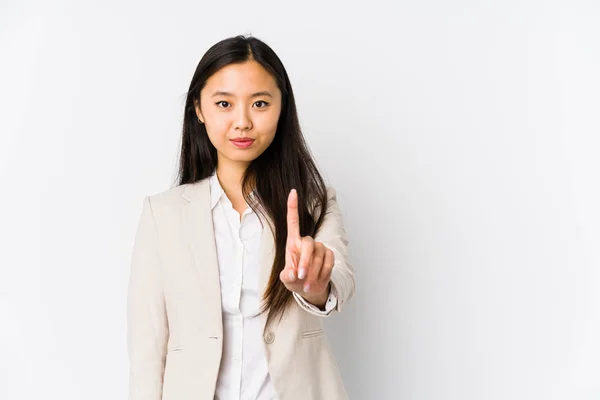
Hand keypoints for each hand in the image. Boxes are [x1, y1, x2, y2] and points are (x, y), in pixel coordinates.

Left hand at [279, 189, 333, 306]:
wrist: (310, 289)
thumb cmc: (295, 280)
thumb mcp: (286, 279)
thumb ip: (287, 276)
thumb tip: (292, 273)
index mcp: (292, 243)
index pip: (293, 222)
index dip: (293, 207)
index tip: (293, 191)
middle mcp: (306, 242)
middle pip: (308, 244)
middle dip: (305, 261)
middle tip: (301, 276)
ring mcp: (319, 247)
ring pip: (318, 256)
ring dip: (312, 272)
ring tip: (306, 284)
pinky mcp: (329, 254)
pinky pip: (328, 262)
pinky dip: (322, 274)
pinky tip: (317, 281)